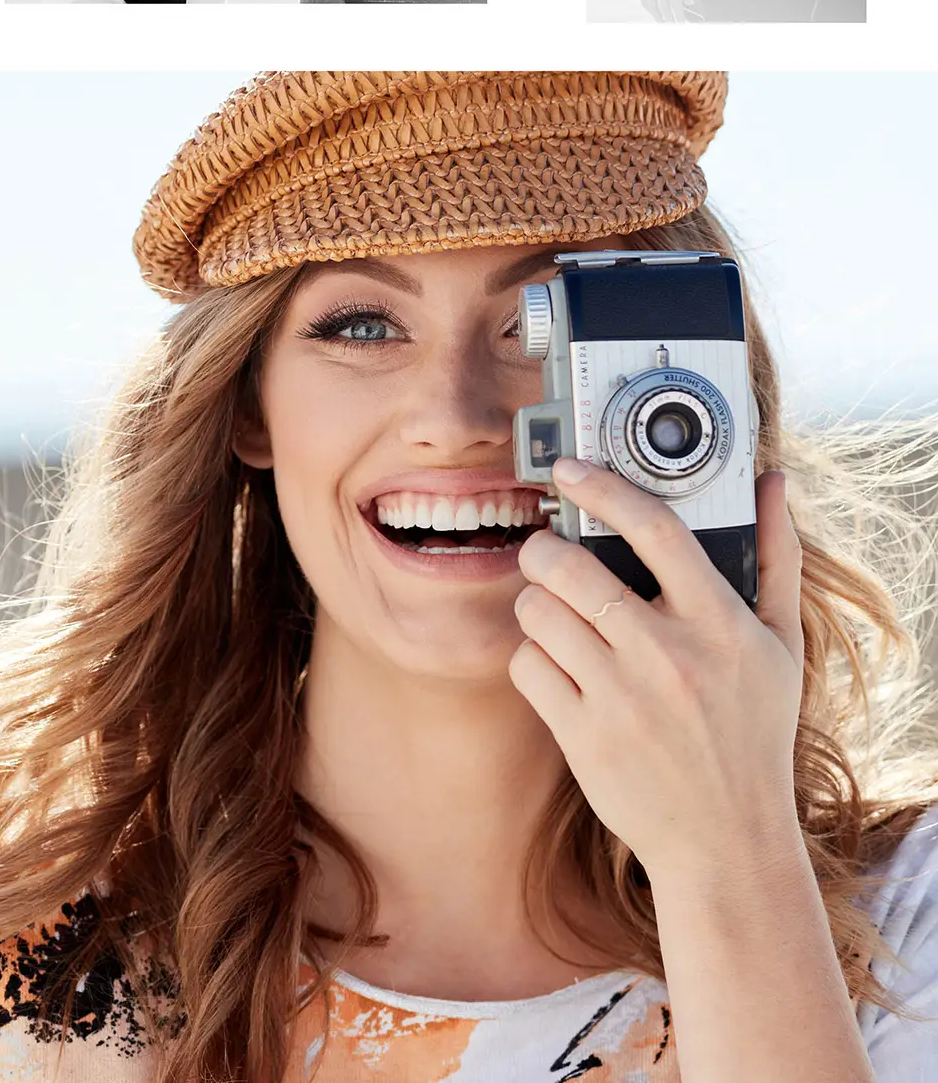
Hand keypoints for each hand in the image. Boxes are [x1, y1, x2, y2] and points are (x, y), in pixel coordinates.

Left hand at [509, 462, 804, 880]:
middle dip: (544, 546)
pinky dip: (532, 656)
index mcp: (719, 624)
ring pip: (538, 611)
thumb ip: (778, 557)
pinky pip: (527, 665)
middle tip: (547, 549)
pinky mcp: (582, 736)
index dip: (605, 488)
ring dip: (535, 601)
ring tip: (554, 610)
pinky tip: (556, 663)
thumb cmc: (754, 734)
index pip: (656, 530)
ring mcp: (620, 697)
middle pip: (571, 566)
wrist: (726, 840)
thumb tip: (772, 483)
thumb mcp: (782, 644)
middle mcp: (667, 655)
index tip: (571, 469)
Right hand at [633, 0, 694, 22]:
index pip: (676, 6)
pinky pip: (645, 2)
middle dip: (670, 21)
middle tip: (674, 29)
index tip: (683, 25)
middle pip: (665, 10)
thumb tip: (689, 3)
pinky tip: (654, 14)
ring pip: (654, 8)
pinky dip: (650, 10)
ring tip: (664, 24)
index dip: (680, 17)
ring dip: (659, 18)